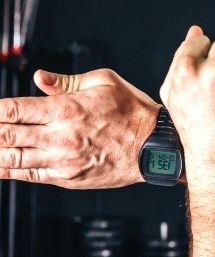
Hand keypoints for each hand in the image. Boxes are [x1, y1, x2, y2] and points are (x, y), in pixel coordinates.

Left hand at [0, 68, 158, 187]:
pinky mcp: (67, 178)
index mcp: (66, 109)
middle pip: (5, 135)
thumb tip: (40, 78)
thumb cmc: (133, 111)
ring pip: (11, 158)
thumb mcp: (105, 82)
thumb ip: (67, 81)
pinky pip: (29, 176)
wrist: (156, 147)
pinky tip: (0, 165)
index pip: (13, 109)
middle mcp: (60, 137)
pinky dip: (8, 170)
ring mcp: (62, 161)